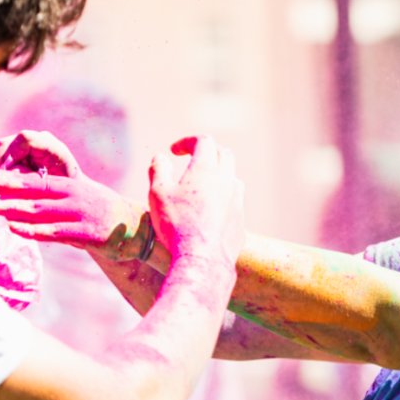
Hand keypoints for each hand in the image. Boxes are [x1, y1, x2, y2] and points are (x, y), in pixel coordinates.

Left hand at [0, 130, 146, 257]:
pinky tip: (14, 227)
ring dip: (6, 207)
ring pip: (35, 209)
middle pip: (27, 187)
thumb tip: (21, 203)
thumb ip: (52, 199)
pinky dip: (33, 229)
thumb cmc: (103, 215)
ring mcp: (77, 212)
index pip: (28, 177)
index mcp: (67, 184)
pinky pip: (54, 231)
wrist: (138, 229)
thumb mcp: (78, 199)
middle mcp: (70, 194)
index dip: (1, 174)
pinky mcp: (85, 232)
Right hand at [147, 137, 245, 267]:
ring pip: (233, 178)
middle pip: (224, 154)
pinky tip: (210, 213)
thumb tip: (160, 158)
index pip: (204, 141)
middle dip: (208, 152)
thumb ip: (158, 171)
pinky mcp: (241, 221)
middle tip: (193, 160)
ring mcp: (237, 201)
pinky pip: (235, 204)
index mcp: (206, 169)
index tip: (174, 151)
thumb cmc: (176, 225)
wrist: (202, 259)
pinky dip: (223, 200)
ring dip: (219, 176)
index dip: (187, 142)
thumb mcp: (158, 194)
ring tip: (203, 186)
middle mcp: (226, 181)